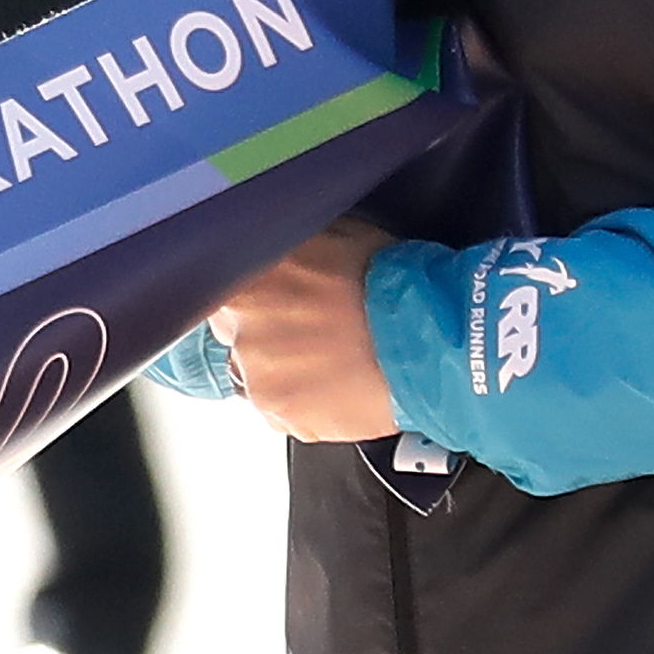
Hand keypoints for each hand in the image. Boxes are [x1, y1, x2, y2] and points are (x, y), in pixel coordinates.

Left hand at [213, 219, 399, 441]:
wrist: (432, 338)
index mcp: (246, 280)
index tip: (275, 303)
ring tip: (334, 361)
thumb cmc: (392, 281)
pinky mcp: (285, 418)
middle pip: (239, 336)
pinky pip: (286, 411)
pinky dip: (309, 402)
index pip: (221, 292)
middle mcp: (241, 331)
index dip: (252, 298)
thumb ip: (288, 249)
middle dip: (269, 335)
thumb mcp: (332, 235)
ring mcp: (260, 378)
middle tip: (313, 332)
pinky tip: (341, 384)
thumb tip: (274, 247)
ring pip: (261, 376)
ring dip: (288, 370)